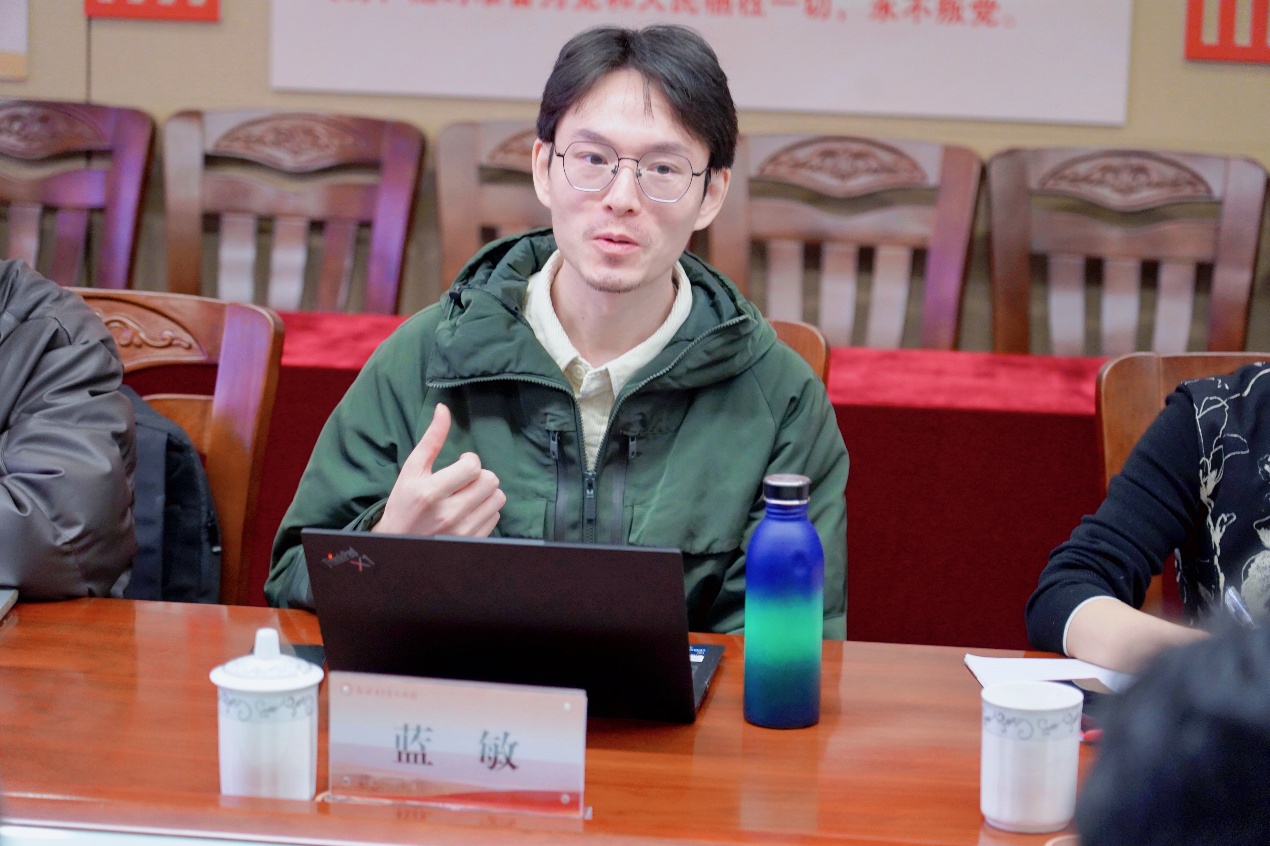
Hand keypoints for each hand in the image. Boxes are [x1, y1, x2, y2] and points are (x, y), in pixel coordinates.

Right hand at [374, 404, 505, 536]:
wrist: (398, 543)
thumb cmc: (404, 503)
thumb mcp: (411, 470)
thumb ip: (431, 439)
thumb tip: (443, 409)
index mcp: (430, 492)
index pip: (473, 467)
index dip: (470, 460)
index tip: (460, 463)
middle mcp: (449, 513)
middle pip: (490, 482)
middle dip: (480, 475)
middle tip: (466, 478)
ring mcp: (462, 531)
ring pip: (497, 499)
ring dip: (486, 492)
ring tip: (469, 493)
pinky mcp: (471, 542)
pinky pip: (495, 517)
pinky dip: (486, 509)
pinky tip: (470, 509)